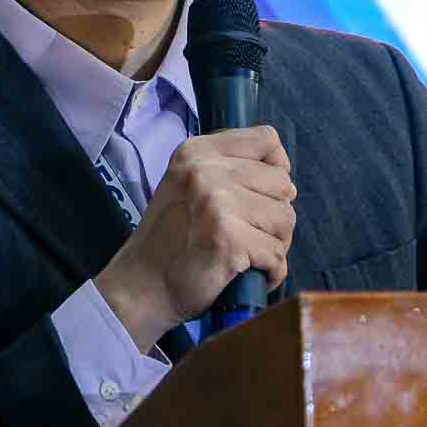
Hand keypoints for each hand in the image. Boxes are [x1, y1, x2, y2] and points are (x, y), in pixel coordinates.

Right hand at [95, 126, 295, 352]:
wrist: (141, 286)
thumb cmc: (170, 241)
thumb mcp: (187, 184)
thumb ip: (228, 168)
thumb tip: (284, 175)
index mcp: (197, 152)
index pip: (267, 139)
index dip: (274, 170)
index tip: (258, 195)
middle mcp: (205, 171)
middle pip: (283, 184)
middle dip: (274, 215)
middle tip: (245, 235)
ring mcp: (217, 204)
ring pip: (285, 219)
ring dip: (273, 244)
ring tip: (243, 254)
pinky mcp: (229, 239)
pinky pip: (277, 254)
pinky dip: (270, 272)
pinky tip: (245, 273)